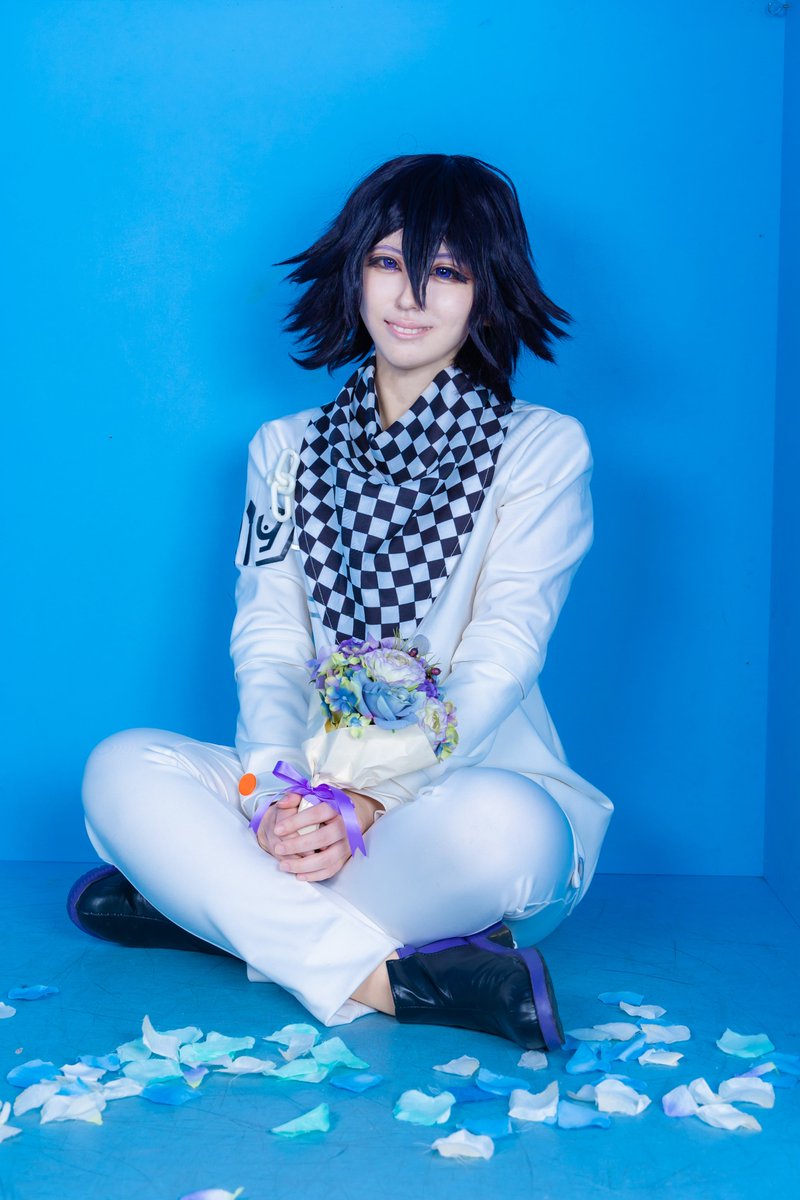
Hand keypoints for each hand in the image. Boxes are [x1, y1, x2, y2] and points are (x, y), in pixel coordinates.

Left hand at [258, 788, 383, 881]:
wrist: (352, 815)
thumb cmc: (326, 806)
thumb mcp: (313, 796)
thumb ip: (295, 797)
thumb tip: (282, 804)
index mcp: (338, 807)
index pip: (318, 813)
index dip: (296, 821)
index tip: (277, 829)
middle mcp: (347, 826)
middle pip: (322, 838)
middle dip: (297, 845)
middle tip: (278, 848)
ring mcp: (348, 844)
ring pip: (326, 859)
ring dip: (303, 865)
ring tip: (283, 865)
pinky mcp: (346, 857)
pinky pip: (331, 870)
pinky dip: (314, 875)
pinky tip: (298, 875)